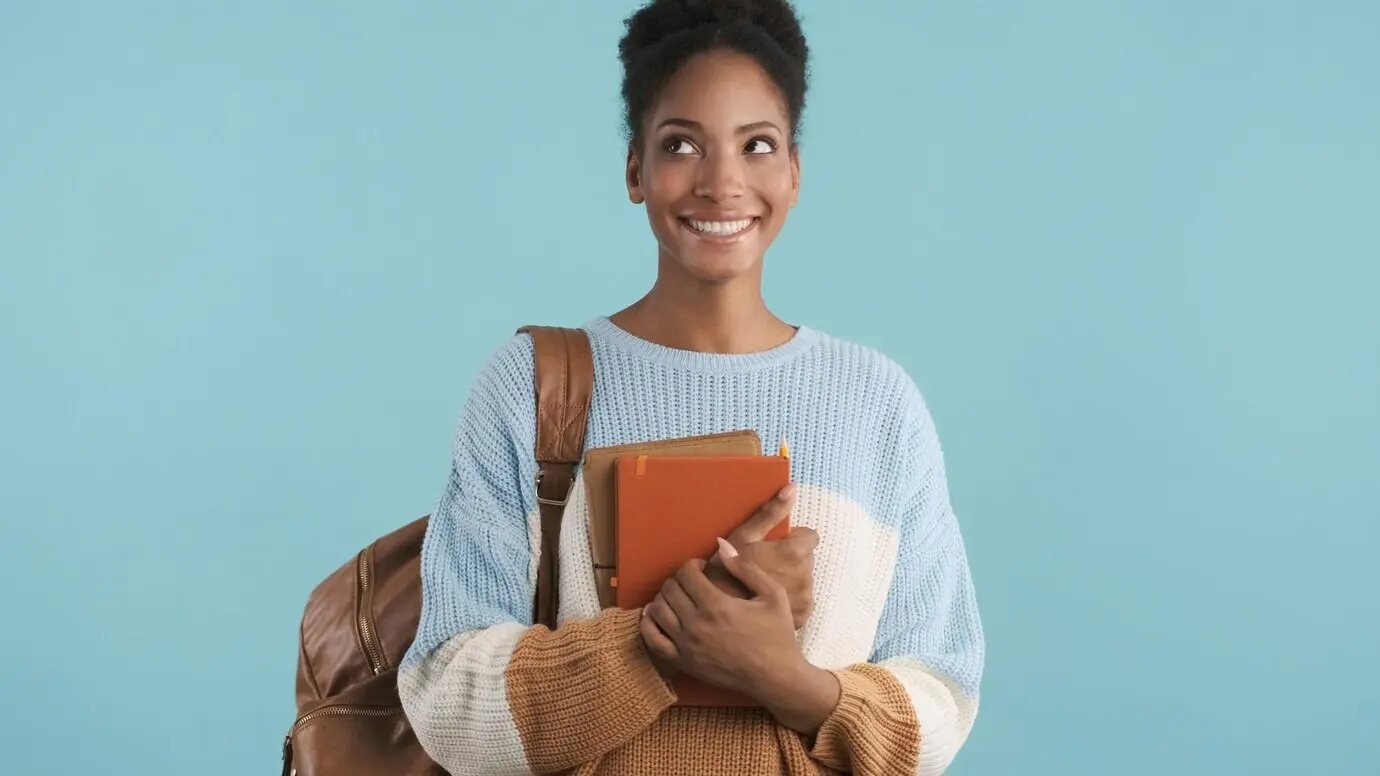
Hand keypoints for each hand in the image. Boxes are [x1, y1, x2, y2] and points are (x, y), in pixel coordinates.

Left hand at [639, 550, 839, 733]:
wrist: (776, 678)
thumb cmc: (778, 635)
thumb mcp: (772, 594)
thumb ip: (745, 567)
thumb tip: (721, 545)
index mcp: (716, 605)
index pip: (685, 574)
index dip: (691, 565)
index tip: (702, 569)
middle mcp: (696, 624)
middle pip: (669, 589)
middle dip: (679, 579)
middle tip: (692, 583)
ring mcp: (686, 646)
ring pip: (657, 610)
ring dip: (664, 598)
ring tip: (680, 598)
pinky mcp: (683, 662)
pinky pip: (652, 639)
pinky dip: (649, 623)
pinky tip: (660, 616)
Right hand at [705, 483, 817, 628]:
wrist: (717, 617)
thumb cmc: (726, 573)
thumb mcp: (743, 537)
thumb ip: (770, 512)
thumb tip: (791, 487)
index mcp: (795, 553)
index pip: (810, 536)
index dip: (792, 539)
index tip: (774, 547)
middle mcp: (806, 576)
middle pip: (806, 559)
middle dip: (790, 560)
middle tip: (764, 566)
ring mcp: (804, 599)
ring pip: (803, 580)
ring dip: (790, 580)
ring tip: (762, 585)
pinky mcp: (800, 617)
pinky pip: (800, 602)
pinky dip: (788, 600)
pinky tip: (767, 602)